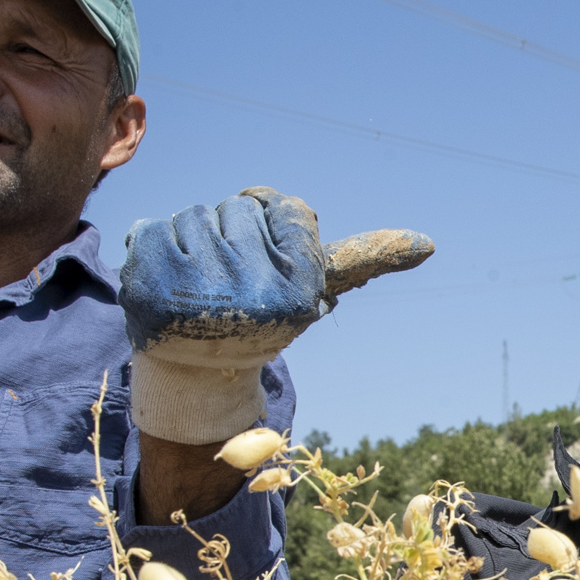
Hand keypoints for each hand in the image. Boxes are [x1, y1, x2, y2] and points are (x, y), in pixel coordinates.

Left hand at [120, 189, 429, 444]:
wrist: (196, 371)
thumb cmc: (263, 318)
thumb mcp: (316, 287)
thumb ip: (366, 257)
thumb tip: (429, 243)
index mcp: (299, 293)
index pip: (292, 210)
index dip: (279, 220)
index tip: (270, 254)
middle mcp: (252, 294)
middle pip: (240, 209)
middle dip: (235, 233)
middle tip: (230, 280)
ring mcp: (196, 291)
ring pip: (198, 214)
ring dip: (195, 240)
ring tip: (198, 284)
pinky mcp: (149, 284)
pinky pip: (154, 226)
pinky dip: (156, 244)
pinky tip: (166, 280)